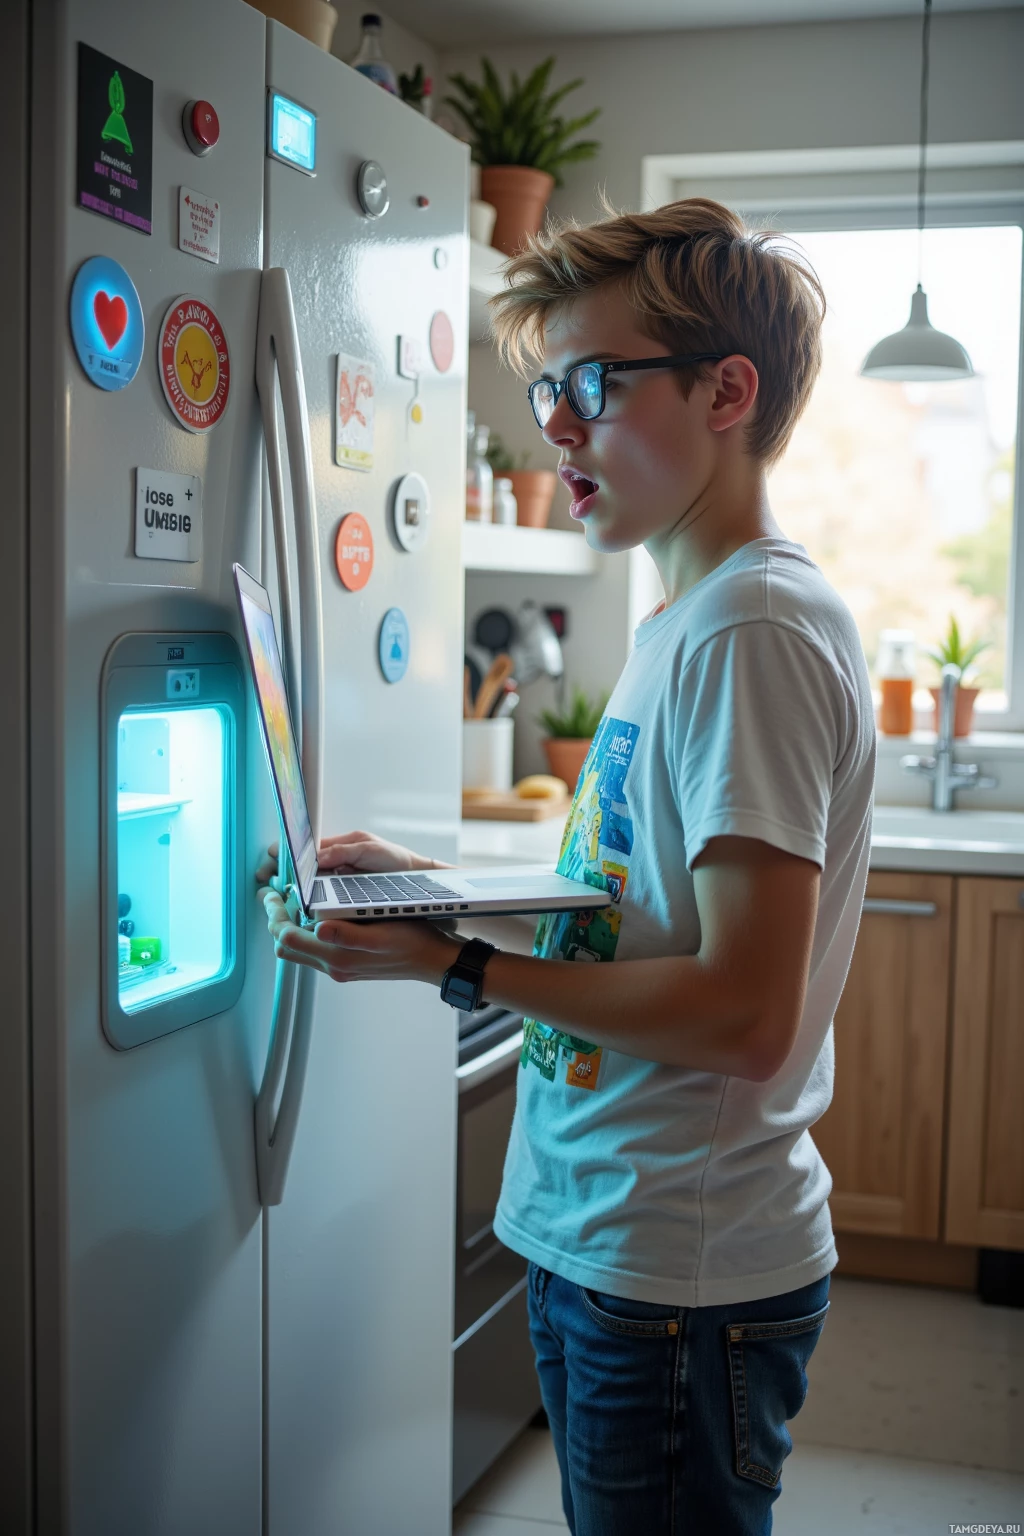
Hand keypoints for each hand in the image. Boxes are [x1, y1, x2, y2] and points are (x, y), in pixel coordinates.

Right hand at [255, 830, 441, 890]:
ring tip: (275, 892)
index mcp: (341, 846)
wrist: (419, 881)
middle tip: (266, 877)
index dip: (287, 851)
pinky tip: (298, 905)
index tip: (271, 856)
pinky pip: (322, 895)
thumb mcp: (371, 850)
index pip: (307, 846)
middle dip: (282, 869)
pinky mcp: (345, 895)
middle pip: (302, 865)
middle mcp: (338, 862)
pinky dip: (308, 898)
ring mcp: (340, 879)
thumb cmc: (398, 862)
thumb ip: (343, 851)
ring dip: (292, 886)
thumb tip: (317, 856)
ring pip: (309, 882)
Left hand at [261, 889, 459, 987]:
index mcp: (338, 957)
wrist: (431, 960)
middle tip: (275, 895)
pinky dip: (305, 932)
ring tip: (291, 901)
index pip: (288, 939)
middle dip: (276, 920)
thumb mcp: (383, 934)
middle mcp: (333, 966)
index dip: (274, 915)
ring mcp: (339, 968)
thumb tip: (319, 928)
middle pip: (287, 946)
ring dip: (289, 926)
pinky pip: (314, 950)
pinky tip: (315, 914)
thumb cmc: (412, 942)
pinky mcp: (346, 965)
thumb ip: (348, 934)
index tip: (272, 894)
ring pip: (299, 949)